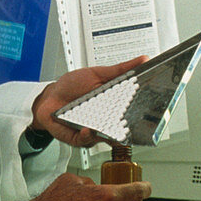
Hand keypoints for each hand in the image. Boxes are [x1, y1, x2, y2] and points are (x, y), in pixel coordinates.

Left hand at [30, 56, 146, 146]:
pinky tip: (88, 129)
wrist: (50, 96)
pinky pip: (85, 140)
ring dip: (107, 134)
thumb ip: (121, 69)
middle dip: (127, 128)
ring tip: (108, 127)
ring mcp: (92, 130)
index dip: (141, 114)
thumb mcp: (98, 73)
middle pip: (122, 129)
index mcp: (112, 106)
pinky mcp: (78, 137)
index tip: (149, 112)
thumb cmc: (73, 86)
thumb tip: (143, 60)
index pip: (131, 112)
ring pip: (105, 138)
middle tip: (130, 123)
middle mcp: (105, 121)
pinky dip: (87, 136)